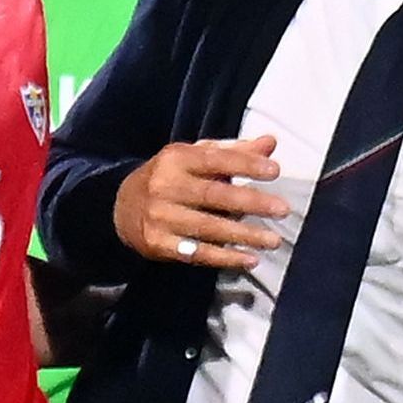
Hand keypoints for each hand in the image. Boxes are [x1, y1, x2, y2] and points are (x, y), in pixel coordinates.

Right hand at [115, 134, 289, 269]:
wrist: (119, 206)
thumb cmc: (168, 178)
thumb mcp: (194, 157)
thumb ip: (233, 151)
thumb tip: (270, 143)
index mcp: (176, 159)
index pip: (215, 159)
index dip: (246, 164)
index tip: (274, 171)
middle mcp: (165, 186)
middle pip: (214, 195)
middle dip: (251, 202)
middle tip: (283, 209)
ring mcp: (160, 217)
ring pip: (207, 227)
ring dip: (243, 235)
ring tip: (273, 240)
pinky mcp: (157, 243)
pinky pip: (195, 252)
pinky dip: (224, 257)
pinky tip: (248, 259)